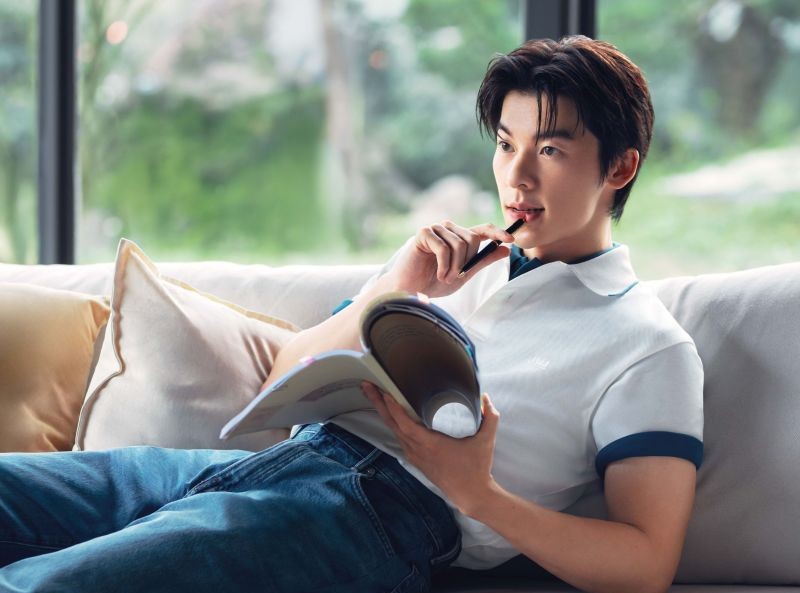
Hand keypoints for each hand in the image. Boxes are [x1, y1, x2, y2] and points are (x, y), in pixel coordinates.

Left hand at [361, 381, 500, 516]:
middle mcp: (418, 450)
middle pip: (392, 423)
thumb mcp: (486, 440)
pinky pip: (400, 437)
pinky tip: (389, 414)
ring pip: (394, 430)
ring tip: (373, 395)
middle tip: (366, 385)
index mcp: (430, 444)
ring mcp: (415, 455)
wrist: (471, 495)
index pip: (405, 423)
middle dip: (378, 403)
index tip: (383, 392)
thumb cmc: (477, 468)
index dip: (393, 407)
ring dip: (383, 412)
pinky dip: (393, 423)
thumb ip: (490, 416)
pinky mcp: (416, 459)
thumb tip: (487, 397)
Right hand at [383, 221, 514, 297]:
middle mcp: (448, 229)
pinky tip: (437, 274)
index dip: (497, 232)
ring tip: (445, 277)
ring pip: (460, 244)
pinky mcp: (424, 233)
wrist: (411, 291)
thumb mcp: (464, 273)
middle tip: (454, 277)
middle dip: (467, 262)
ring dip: (454, 267)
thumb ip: (483, 260)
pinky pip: (444, 247)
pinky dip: (444, 265)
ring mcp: (436, 229)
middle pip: (472, 238)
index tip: (511, 240)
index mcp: (459, 237)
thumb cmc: (434, 283)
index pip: (482, 229)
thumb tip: (506, 249)